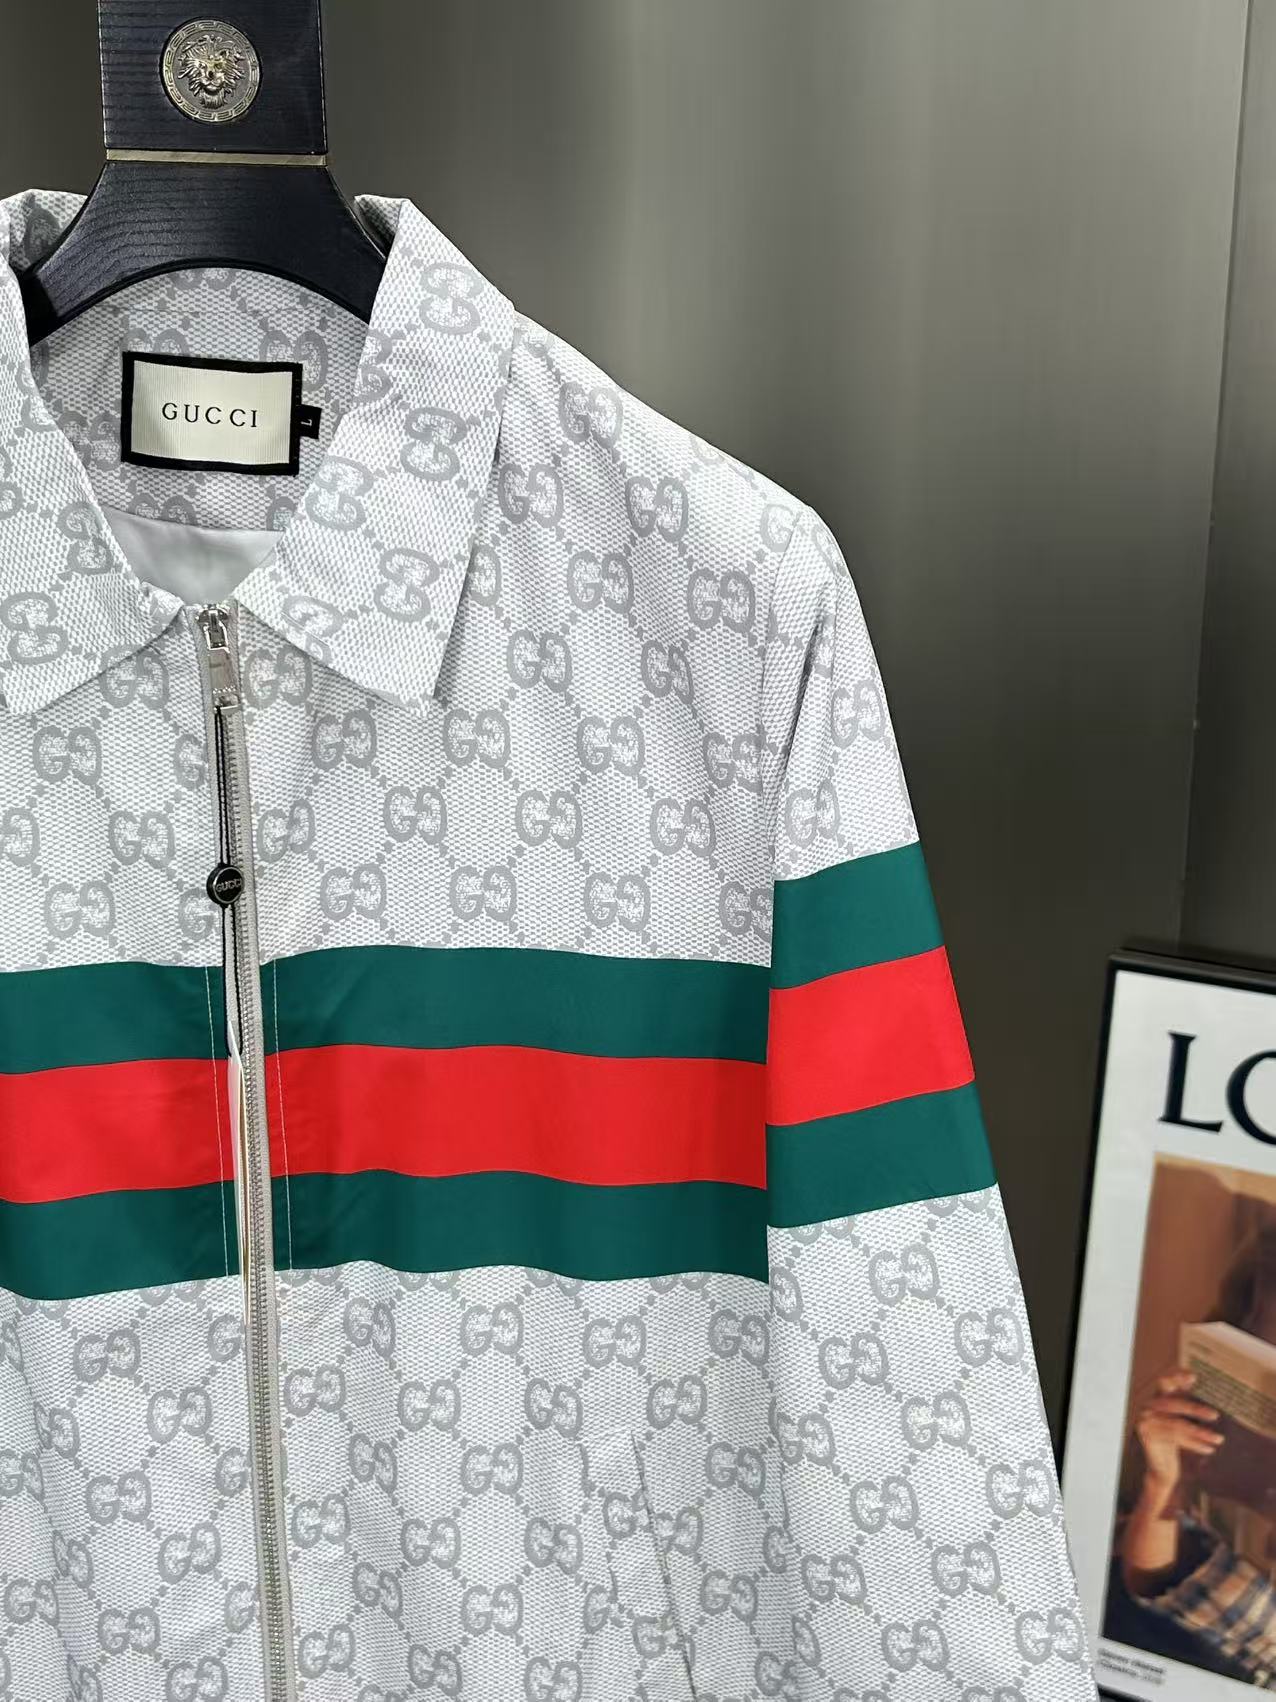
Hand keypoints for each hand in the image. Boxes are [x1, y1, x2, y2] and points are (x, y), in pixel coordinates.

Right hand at [1134, 1369, 1223, 1491]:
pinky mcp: (1148, 1435)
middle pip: (1174, 1404)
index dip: (1177, 1378)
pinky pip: (1175, 1438)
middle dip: (1196, 1409)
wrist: (1162, 1470)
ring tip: (1219, 1439)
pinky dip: (1195, 1444)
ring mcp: (1145, 1420)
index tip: (1194, 1376)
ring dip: (1201, 1432)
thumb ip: (1185, 1406)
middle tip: (1215, 1415)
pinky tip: (1209, 1448)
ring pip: (1178, 1424)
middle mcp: (1148, 1407)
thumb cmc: (1174, 1443)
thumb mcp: (1180, 1422)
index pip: (1165, 1383)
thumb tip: (1199, 1386)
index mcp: (1156, 1399)